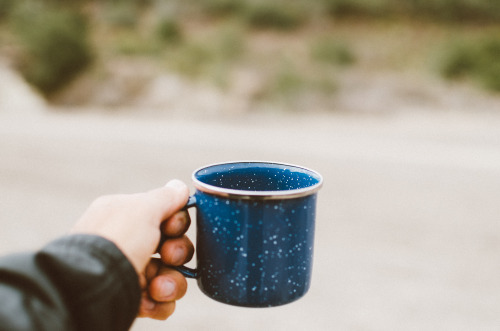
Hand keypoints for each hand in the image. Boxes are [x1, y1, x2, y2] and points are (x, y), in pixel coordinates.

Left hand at [71, 180, 193, 319]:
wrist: (92, 286)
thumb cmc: (117, 240)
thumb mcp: (144, 208)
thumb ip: (166, 197)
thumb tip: (180, 187)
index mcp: (123, 215)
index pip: (163, 215)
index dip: (176, 222)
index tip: (172, 228)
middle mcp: (126, 242)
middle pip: (171, 245)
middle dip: (177, 253)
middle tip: (169, 256)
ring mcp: (128, 271)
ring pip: (169, 273)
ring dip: (172, 281)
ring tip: (158, 288)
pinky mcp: (130, 298)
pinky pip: (160, 299)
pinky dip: (160, 302)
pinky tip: (150, 300)